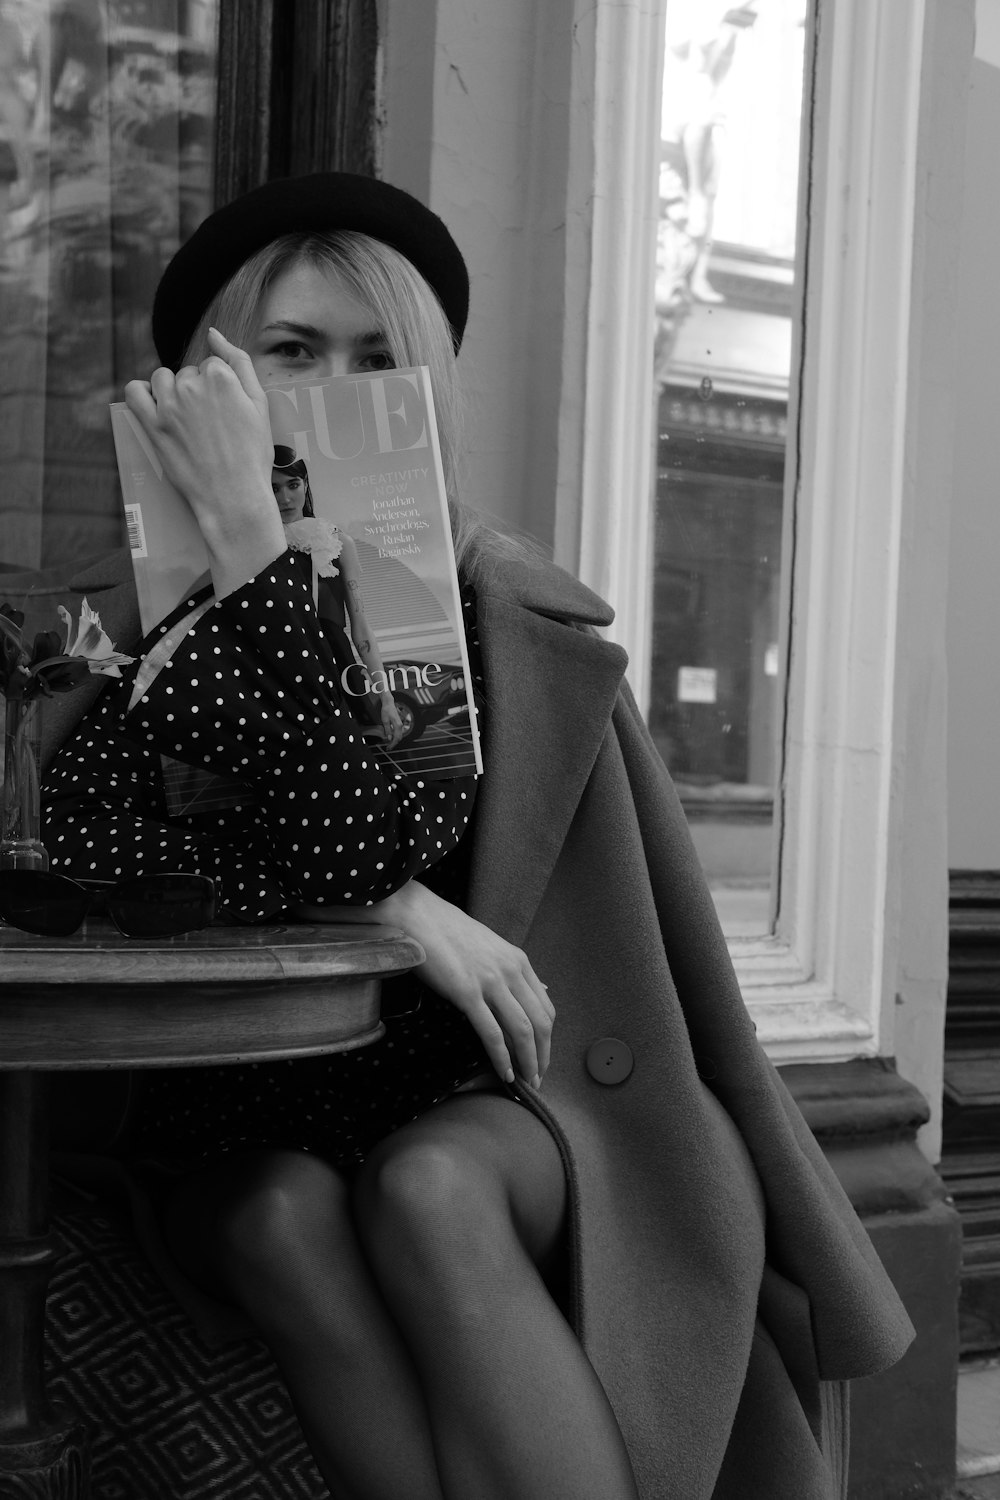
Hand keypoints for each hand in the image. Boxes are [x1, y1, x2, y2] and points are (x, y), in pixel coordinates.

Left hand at [123, 329, 283, 596]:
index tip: (225, 413)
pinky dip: (141, 394)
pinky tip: (155, 406)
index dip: (220, 388)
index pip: (212, 365)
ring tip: (186, 419)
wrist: (233, 496)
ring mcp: (168, 405)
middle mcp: (192, 385)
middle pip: (188, 373)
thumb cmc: (252, 454)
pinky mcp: (152, 426)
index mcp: (221, 377)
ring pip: (162, 379)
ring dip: (171, 391)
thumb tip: (214, 334)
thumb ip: (239, 361)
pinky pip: (134, 393)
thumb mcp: (260, 404)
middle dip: (197, 391)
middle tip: (209, 425)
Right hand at [296, 881, 554, 1087]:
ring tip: (526, 1082)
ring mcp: (490, 981)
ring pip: (522, 1031)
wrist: (416, 915)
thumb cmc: (447, 930)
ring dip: (528, 1062)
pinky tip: (503, 1073)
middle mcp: (511, 971)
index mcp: (518, 961)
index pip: (546, 1007)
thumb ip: (513, 970)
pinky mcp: (467, 992)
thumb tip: (541, 990)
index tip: (542, 1056)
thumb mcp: (490, 946)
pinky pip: (492, 1033)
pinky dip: (502, 1057)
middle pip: (541, 1023)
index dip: (548, 1038)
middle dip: (543, 1056)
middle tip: (538, 1079)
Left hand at [380, 695, 405, 747]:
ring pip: (399, 736)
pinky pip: (398, 732)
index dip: (392, 744)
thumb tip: (389, 738)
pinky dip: (395, 737)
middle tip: (388, 748)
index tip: (388, 748)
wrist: (389, 704)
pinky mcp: (398, 724)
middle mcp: (400, 725)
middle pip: (399, 738)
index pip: (396, 738)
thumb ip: (388, 730)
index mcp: (397, 725)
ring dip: (395, 741)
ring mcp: (400, 724)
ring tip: (389, 745)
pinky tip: (391, 739)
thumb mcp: (384, 721)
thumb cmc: (386, 711)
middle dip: (394, 744)